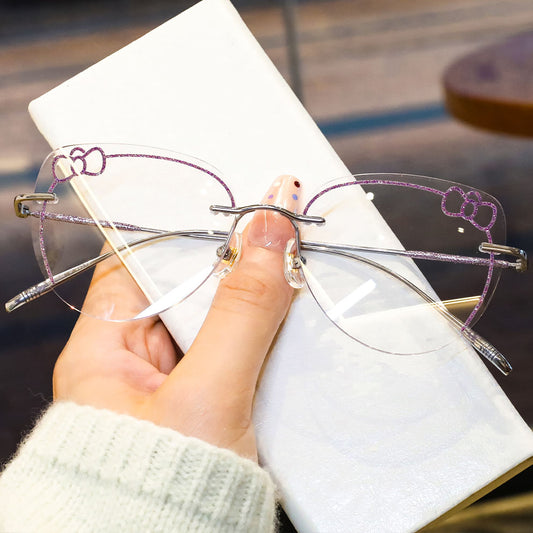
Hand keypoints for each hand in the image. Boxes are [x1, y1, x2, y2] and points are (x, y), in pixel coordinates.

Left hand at [53, 176, 300, 459]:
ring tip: (296, 274)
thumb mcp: (207, 395)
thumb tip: (269, 228)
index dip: (185, 229)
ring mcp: (175, 380)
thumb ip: (242, 312)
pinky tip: (295, 328)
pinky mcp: (208, 401)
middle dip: (237, 264)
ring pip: (220, 318)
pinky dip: (268, 338)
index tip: (233, 205)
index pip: (141, 260)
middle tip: (283, 235)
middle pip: (189, 286)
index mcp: (106, 347)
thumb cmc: (160, 495)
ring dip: (260, 302)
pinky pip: (239, 351)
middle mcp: (136, 359)